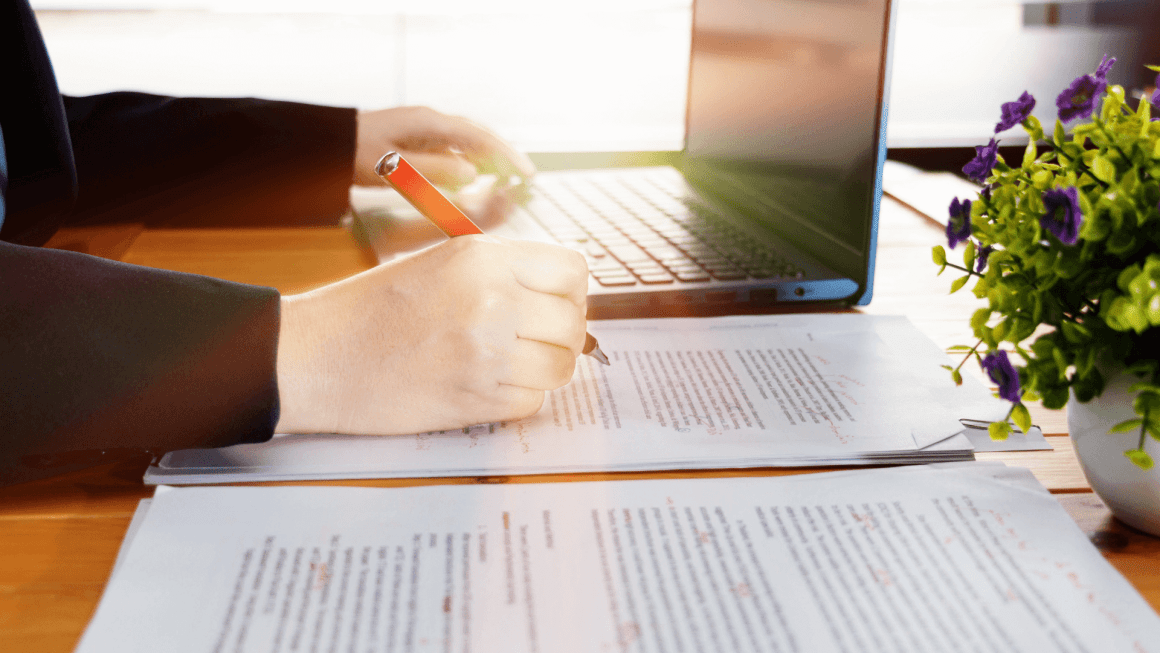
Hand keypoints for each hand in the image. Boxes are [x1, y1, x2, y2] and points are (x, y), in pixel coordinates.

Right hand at [275, 236, 587, 434]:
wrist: (316, 358)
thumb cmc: (371, 310)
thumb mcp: (440, 265)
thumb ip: (501, 273)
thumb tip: (561, 297)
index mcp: (481, 257)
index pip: (572, 270)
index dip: (570, 292)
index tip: (555, 304)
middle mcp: (491, 299)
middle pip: (572, 322)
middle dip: (560, 335)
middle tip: (533, 341)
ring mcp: (487, 352)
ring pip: (561, 366)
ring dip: (543, 369)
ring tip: (509, 364)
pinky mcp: (477, 399)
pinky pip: (533, 401)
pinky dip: (518, 398)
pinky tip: (484, 385)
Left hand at [353, 106, 534, 188]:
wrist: (327, 143)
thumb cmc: (354, 154)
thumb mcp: (393, 168)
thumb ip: (434, 171)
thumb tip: (474, 175)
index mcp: (429, 123)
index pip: (479, 138)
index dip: (506, 156)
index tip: (527, 173)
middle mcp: (430, 121)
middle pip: (479, 135)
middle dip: (504, 154)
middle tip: (525, 176)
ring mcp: (424, 128)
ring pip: (467, 140)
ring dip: (489, 157)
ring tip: (508, 176)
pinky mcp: (416, 138)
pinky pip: (453, 148)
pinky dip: (470, 160)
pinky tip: (475, 174)